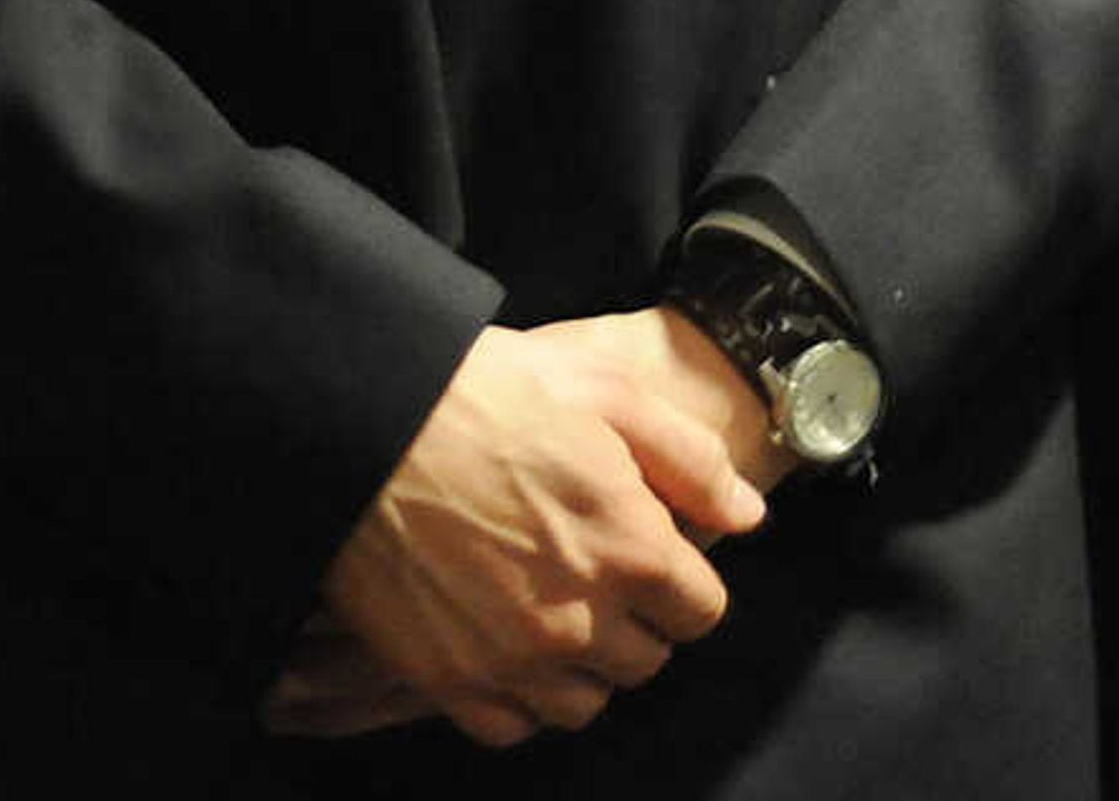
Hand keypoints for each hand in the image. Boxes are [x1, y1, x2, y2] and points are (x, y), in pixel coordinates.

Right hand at [263, 321, 765, 748]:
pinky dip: (519, 696)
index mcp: (633, 549)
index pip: (702, 611)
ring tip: (555, 606)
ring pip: (586, 703)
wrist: (370, 422)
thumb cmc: (489, 396)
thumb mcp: (609, 392)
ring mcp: (514, 659)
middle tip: (599, 570)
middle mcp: (582, 620)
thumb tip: (748, 513)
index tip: (653, 551)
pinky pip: (514, 726)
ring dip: (584, 664)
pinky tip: (507, 641)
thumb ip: (690, 460)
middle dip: (638, 619)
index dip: (683, 579)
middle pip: (647, 660)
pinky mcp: (450, 680)